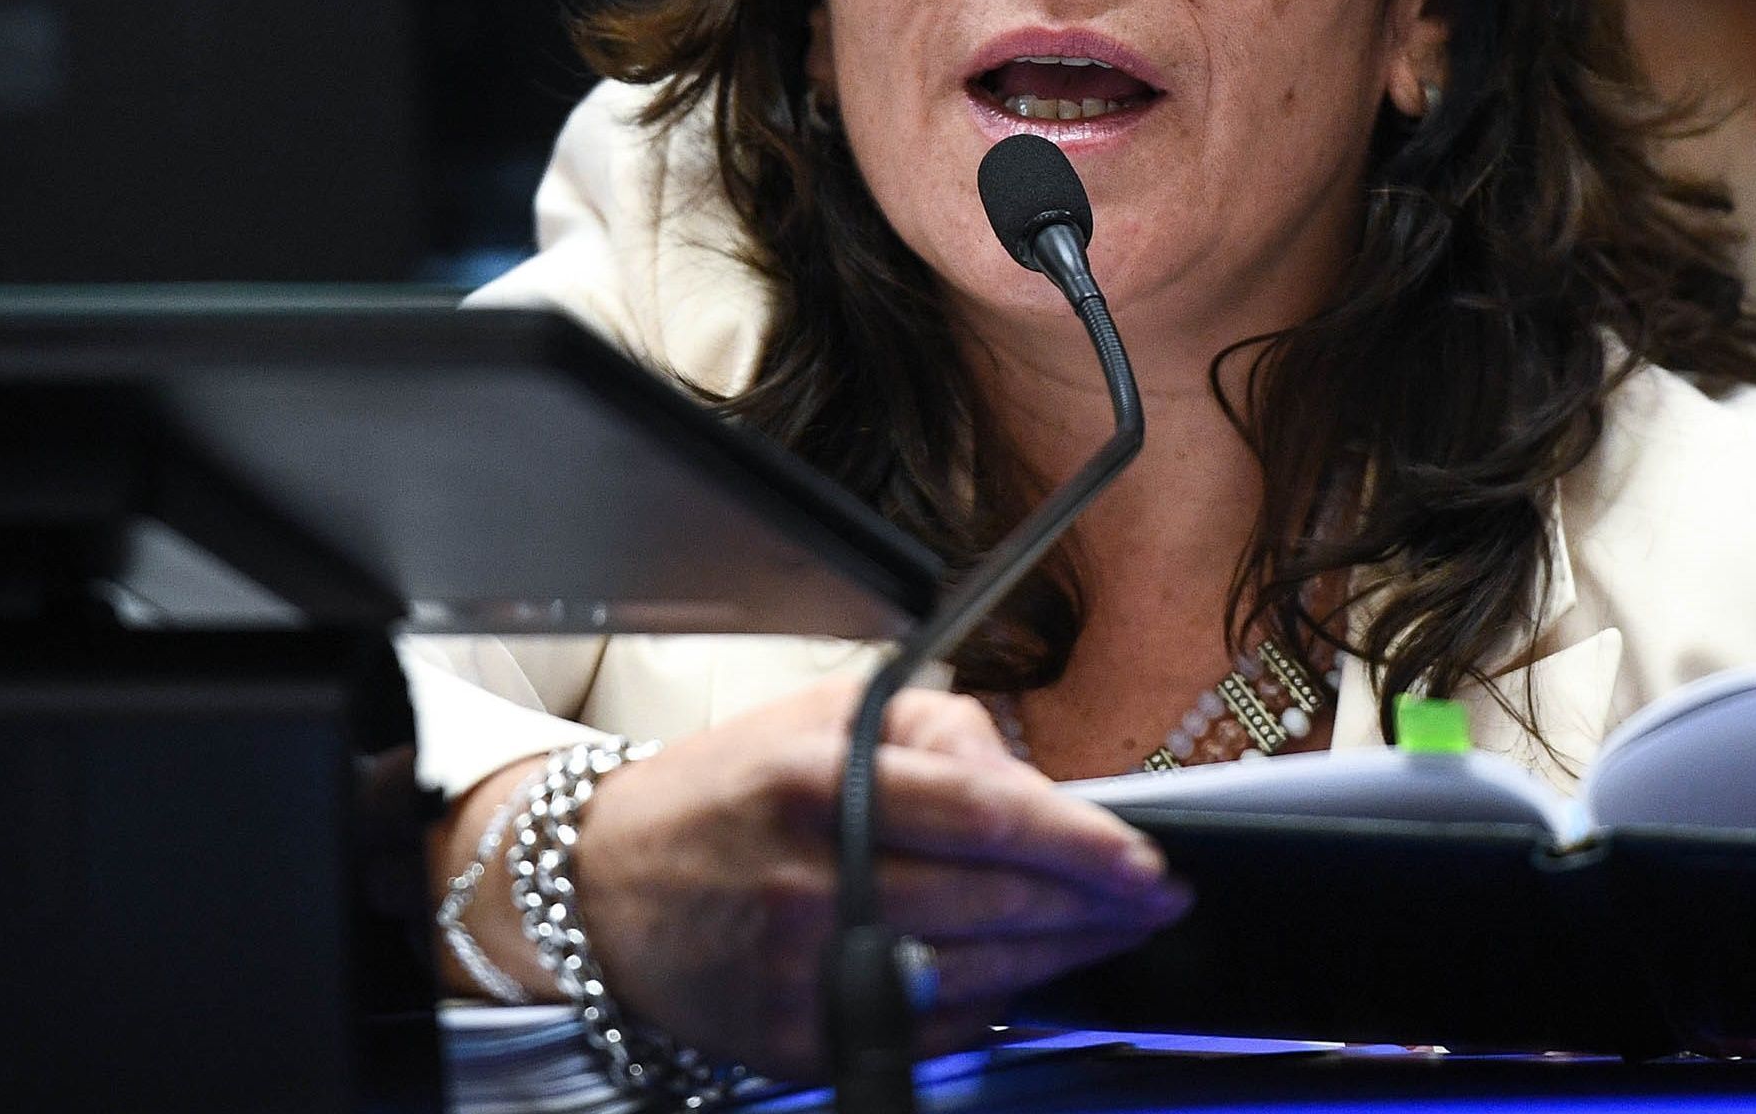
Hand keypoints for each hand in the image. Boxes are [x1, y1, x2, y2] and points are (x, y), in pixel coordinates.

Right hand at [566, 678, 1188, 1078]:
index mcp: (822, 782)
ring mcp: (805, 967)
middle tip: (1154, 897)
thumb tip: (1032, 781)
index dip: (1078, 841)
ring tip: (1110, 931)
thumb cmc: (724, 794)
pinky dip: (992, 1000)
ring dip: (1062, 955)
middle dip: (1094, 904)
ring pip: (976, 969)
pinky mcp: (799, 1035)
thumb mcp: (823, 719)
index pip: (983, 813)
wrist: (602, 886)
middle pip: (995, 899)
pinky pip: (929, 1026)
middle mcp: (812, 877)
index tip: (1144, 856)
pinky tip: (1027, 972)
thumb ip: (939, 731)